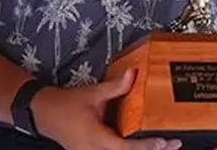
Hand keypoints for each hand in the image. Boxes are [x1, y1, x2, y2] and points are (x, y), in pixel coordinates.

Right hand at [32, 68, 181, 149]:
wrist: (43, 113)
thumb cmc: (66, 104)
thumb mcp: (92, 94)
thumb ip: (115, 88)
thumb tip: (135, 75)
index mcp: (96, 139)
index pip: (126, 148)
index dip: (146, 146)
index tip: (164, 142)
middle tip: (174, 144)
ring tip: (163, 145)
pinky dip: (129, 149)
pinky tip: (144, 144)